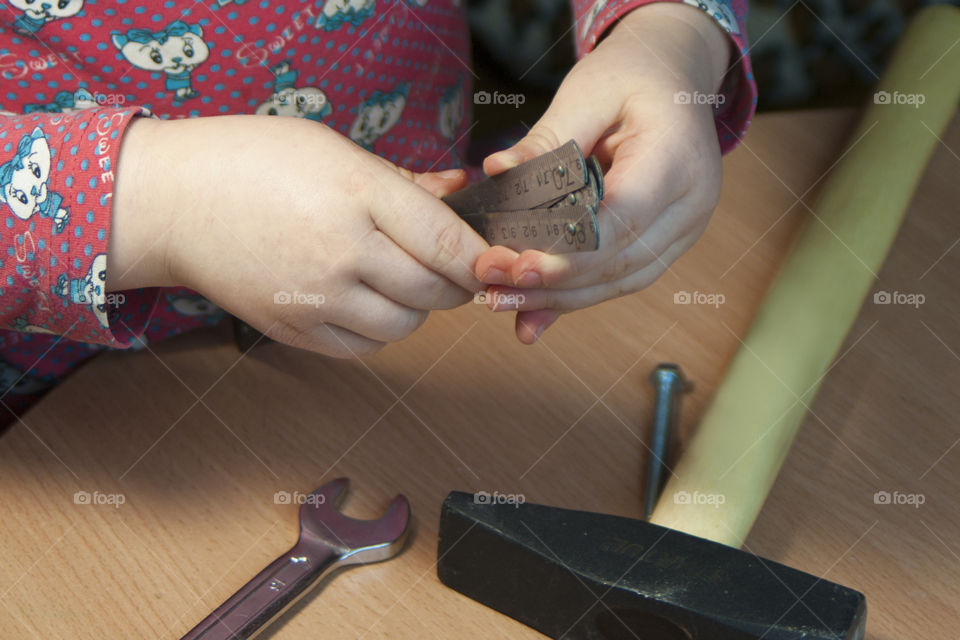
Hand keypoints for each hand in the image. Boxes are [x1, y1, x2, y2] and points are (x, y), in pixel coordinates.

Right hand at [109, 115, 487, 356]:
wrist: (173, 201)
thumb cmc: (254, 161)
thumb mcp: (334, 149)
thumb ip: (403, 182)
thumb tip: (460, 194)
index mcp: (356, 194)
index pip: (446, 242)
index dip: (480, 258)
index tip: (493, 261)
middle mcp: (340, 252)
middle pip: (433, 292)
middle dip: (456, 284)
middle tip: (449, 269)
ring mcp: (314, 298)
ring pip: (404, 326)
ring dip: (416, 309)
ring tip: (398, 281)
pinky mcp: (292, 330)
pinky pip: (362, 348)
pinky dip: (378, 330)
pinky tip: (365, 302)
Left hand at [475, 2, 732, 342]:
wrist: (673, 79)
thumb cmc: (632, 77)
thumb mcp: (587, 90)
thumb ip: (546, 138)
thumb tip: (497, 172)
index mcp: (676, 158)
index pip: (624, 221)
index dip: (571, 253)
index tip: (518, 266)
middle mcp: (690, 205)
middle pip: (619, 262)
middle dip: (552, 283)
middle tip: (491, 287)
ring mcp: (682, 230)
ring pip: (618, 281)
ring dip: (557, 299)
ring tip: (499, 300)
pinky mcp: (663, 244)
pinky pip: (617, 279)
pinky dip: (572, 297)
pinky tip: (530, 316)